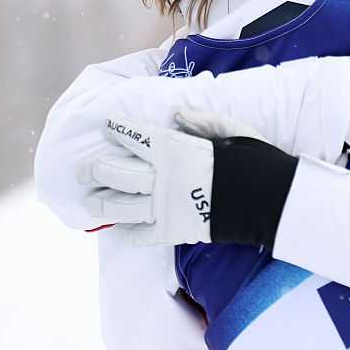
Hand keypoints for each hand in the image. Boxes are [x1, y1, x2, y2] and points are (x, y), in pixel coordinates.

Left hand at [75, 112, 259, 244]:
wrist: (266, 199)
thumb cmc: (252, 159)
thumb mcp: (232, 129)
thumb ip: (202, 120)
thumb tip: (177, 114)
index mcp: (173, 148)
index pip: (134, 136)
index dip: (117, 130)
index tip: (107, 126)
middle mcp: (161, 177)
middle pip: (114, 172)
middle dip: (93, 169)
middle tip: (83, 170)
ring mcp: (163, 206)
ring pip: (118, 205)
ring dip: (100, 202)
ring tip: (90, 200)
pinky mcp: (171, 231)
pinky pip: (138, 236)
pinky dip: (125, 233)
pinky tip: (116, 229)